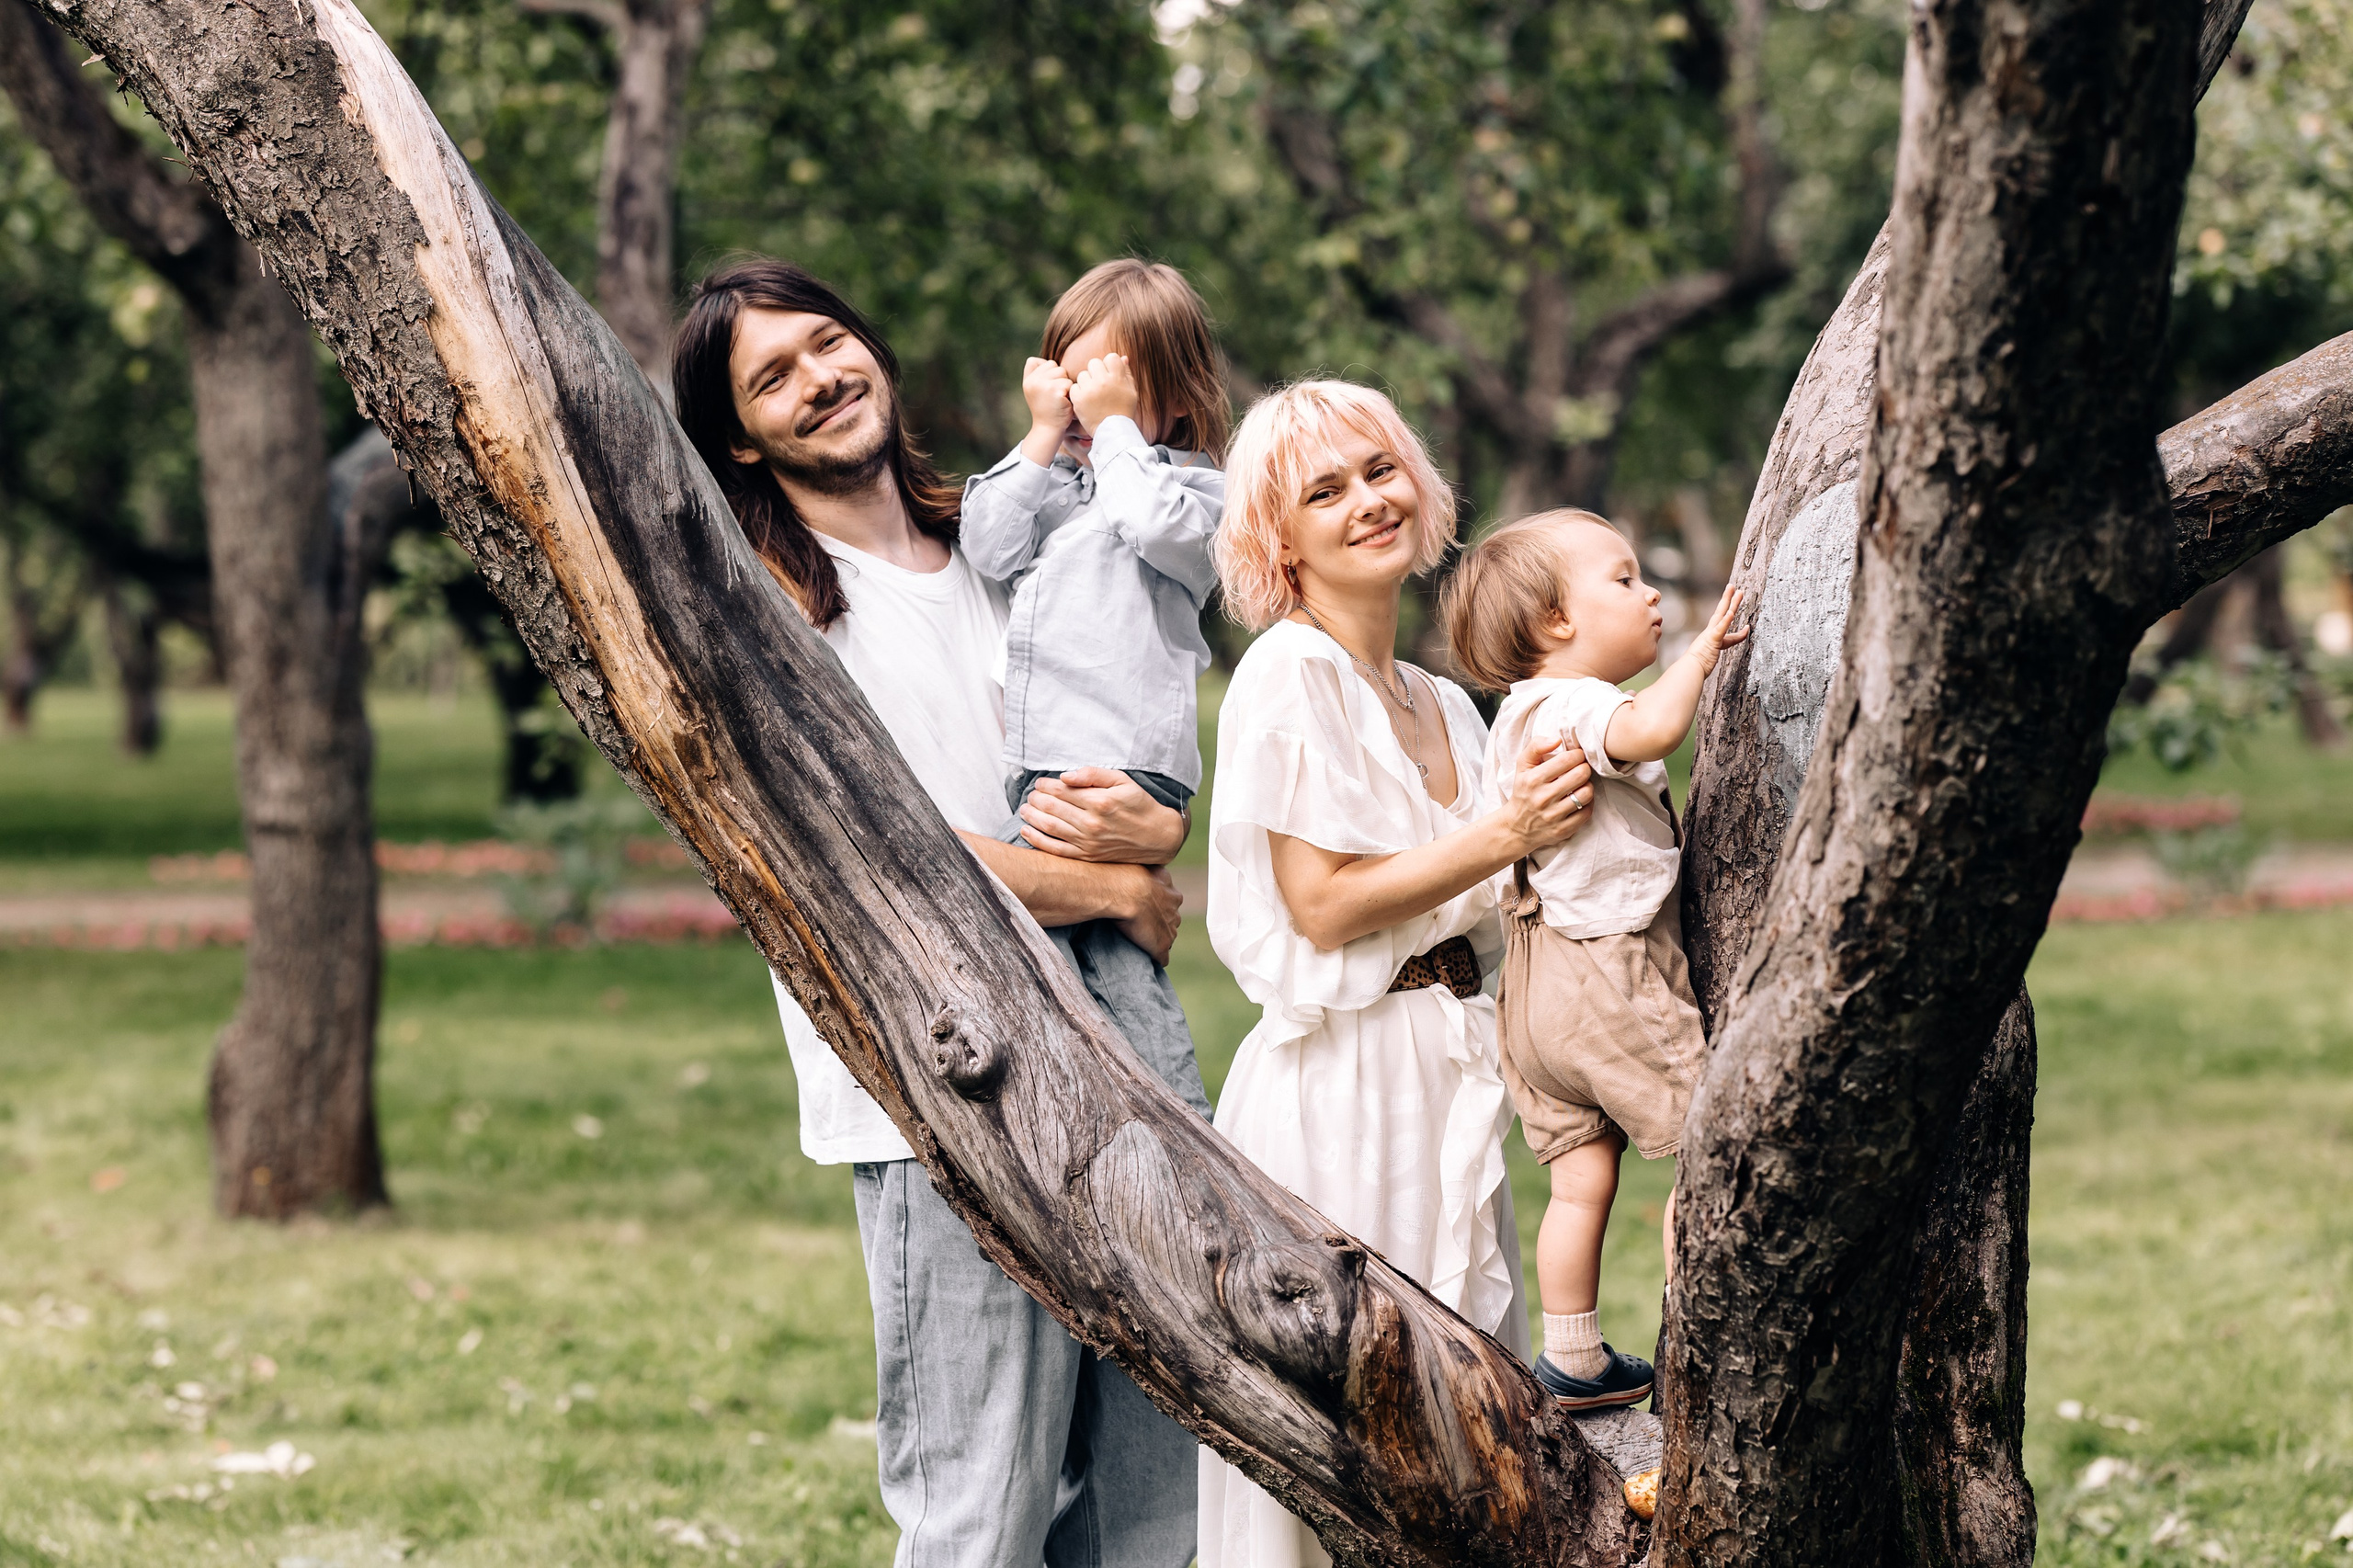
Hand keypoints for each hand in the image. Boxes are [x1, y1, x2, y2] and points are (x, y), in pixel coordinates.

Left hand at [1018, 767, 1187, 863]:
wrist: (1157, 837)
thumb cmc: (1139, 804)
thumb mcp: (1123, 780)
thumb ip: (1093, 774)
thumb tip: (1065, 775)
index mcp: (1099, 801)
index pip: (1062, 790)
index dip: (1045, 785)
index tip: (1040, 783)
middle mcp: (1091, 823)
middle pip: (1051, 808)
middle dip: (1036, 799)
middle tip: (1031, 795)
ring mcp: (1087, 842)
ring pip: (1049, 827)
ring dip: (1031, 816)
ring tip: (1025, 809)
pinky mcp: (1086, 856)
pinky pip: (1055, 849)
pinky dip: (1036, 839)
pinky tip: (1025, 830)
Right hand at [1021, 356, 1075, 437]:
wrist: (1048, 430)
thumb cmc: (1046, 410)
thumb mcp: (1035, 391)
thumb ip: (1036, 374)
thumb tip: (1044, 360)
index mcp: (1028, 380)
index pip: (1040, 361)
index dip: (1048, 373)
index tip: (1047, 390)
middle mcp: (1033, 380)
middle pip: (1054, 365)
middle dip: (1058, 378)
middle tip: (1055, 395)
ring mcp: (1043, 384)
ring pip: (1063, 372)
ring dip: (1065, 384)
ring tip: (1060, 398)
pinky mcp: (1055, 390)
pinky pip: (1069, 382)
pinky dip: (1070, 392)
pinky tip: (1064, 402)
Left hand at [1069, 353, 1141, 434]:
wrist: (1113, 431)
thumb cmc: (1124, 410)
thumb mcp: (1131, 391)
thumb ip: (1126, 373)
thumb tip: (1123, 357)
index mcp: (1117, 377)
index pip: (1111, 357)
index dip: (1109, 366)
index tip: (1110, 377)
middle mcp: (1103, 381)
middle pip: (1094, 363)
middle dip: (1096, 372)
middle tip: (1100, 386)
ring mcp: (1090, 389)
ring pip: (1083, 374)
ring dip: (1086, 383)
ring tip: (1093, 395)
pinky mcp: (1078, 399)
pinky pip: (1074, 387)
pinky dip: (1079, 393)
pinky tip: (1086, 401)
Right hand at [1114, 864, 1182, 965]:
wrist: (1124, 891)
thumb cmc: (1127, 874)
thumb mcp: (1143, 865)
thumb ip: (1148, 869)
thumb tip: (1146, 863)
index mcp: (1172, 893)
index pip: (1170, 902)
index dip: (1158, 905)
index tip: (1145, 906)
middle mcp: (1175, 910)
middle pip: (1171, 919)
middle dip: (1161, 921)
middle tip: (1142, 922)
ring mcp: (1170, 930)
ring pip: (1168, 936)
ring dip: (1158, 938)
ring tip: (1141, 939)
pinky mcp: (1162, 946)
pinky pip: (1163, 956)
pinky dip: (1157, 957)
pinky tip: (1149, 958)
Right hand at [1497, 736, 1593, 855]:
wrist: (1516, 827)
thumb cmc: (1523, 791)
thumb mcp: (1522, 766)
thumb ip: (1536, 746)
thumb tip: (1557, 739)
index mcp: (1533, 779)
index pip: (1567, 759)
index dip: (1577, 754)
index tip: (1576, 757)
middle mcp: (1543, 797)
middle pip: (1580, 775)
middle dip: (1584, 768)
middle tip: (1580, 769)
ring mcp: (1553, 815)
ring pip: (1586, 793)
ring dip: (1587, 786)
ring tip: (1580, 785)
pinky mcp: (1562, 830)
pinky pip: (1587, 813)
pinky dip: (1587, 805)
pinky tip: (1579, 801)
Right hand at [1689, 584, 1749, 673]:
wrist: (1688, 670)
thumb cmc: (1695, 669)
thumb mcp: (1704, 663)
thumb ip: (1705, 662)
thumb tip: (1699, 671)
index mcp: (1710, 638)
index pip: (1725, 629)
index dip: (1738, 628)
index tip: (1748, 627)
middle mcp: (1710, 633)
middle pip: (1721, 613)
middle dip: (1729, 600)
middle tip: (1734, 588)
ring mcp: (1711, 635)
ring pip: (1723, 615)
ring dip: (1731, 603)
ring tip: (1739, 592)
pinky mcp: (1712, 639)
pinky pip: (1720, 628)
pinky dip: (1726, 620)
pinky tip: (1731, 612)